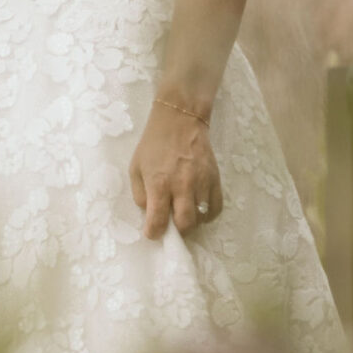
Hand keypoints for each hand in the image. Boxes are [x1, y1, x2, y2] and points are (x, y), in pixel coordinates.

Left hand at [130, 99, 221, 240]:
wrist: (180, 120)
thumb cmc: (153, 145)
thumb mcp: (136, 168)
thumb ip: (141, 195)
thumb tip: (150, 214)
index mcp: (159, 183)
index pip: (158, 220)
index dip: (154, 233)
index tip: (153, 232)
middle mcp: (182, 185)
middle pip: (186, 224)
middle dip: (177, 231)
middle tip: (171, 224)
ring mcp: (202, 182)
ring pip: (202, 218)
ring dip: (192, 221)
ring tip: (184, 212)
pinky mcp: (215, 178)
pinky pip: (216, 208)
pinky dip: (208, 214)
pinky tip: (199, 208)